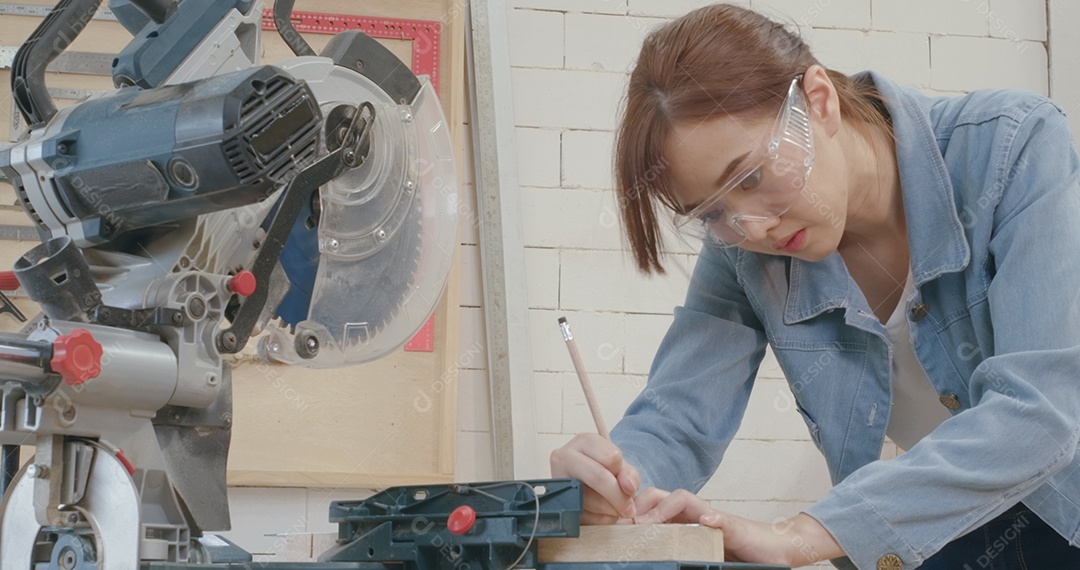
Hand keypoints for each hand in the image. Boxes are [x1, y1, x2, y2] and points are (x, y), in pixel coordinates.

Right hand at [550, 433, 640, 523]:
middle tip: (629, 510)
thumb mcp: (620, 468)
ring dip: (608, 511)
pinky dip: (597, 519)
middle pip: (598, 477)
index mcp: (584, 441)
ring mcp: (557, 478)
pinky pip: (581, 515)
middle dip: (618, 498)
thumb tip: (629, 487)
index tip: (629, 487)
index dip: (624, 476)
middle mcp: (565, 456)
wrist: (581, 483)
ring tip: (613, 508)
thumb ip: (630, 476)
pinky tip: (601, 513)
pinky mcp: (556, 500)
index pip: (611, 457)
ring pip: (589, 500)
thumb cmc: (603, 471)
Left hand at [634, 489, 843, 566]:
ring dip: (663, 509)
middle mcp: (697, 514)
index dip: (635, 510)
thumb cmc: (736, 553)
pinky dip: (713, 520)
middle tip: (626, 525)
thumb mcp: (698, 551)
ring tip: (646, 525)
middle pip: (663, 495)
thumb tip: (646, 558)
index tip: (617, 526)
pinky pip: (722, 520)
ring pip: (684, 500)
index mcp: (686, 521)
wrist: (776, 550)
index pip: (654, 503)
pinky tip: (706, 523)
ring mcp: (715, 519)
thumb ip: (676, 550)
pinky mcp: (734, 528)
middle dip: (642, 505)